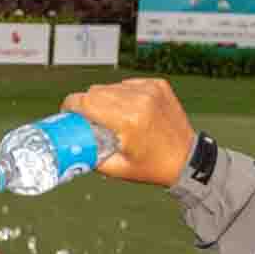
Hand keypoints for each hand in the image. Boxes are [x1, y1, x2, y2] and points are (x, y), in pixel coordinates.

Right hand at [60, 78, 197, 188]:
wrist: (187, 159)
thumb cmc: (153, 167)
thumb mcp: (117, 168)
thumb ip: (89, 156)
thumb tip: (70, 145)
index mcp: (128, 120)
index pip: (86, 101)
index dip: (71, 106)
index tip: (67, 113)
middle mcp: (140, 99)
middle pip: (96, 91)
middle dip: (87, 105)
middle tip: (89, 121)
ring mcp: (150, 89)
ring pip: (111, 86)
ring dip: (106, 100)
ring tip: (114, 118)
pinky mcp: (158, 84)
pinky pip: (128, 84)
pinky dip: (123, 95)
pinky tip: (131, 111)